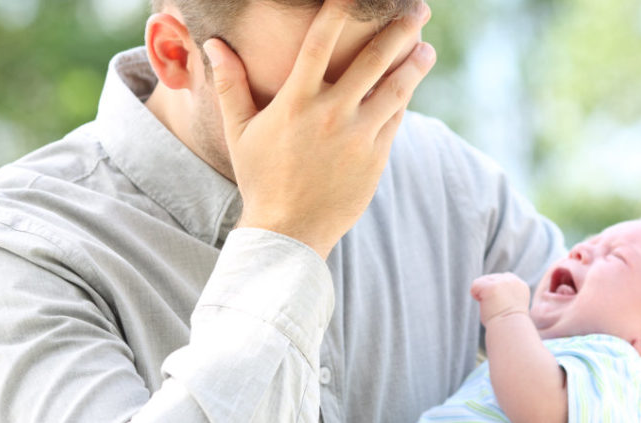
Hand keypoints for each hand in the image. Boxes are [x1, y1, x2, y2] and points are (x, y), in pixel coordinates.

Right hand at [203, 0, 434, 258]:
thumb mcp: (240, 131)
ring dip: (414, 64)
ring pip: (395, 89)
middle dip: (398, 30)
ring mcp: (357, 136)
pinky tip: (412, 83)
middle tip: (417, 9)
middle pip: (372, 60)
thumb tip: (213, 43)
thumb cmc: (261, 178)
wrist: (289, 230)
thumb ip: (231, 84)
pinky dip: (405, 98)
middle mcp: (330, 114)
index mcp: (296, 101)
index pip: (319, 43)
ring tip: (427, 48)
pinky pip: (396, 119)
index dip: (339, 12)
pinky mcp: (376, 157)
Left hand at [470, 273, 531, 324]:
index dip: (497, 291)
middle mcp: (513, 280)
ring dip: (482, 294)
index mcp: (520, 285)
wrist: (509, 331)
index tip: (501, 305)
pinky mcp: (491, 286)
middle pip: (492, 277)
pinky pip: (475, 284)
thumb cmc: (508, 324)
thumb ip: (505, 293)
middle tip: (496, 307)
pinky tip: (483, 304)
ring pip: (483, 280)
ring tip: (491, 307)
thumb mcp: (512, 304)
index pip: (504, 278)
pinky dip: (475, 294)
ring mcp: (502, 282)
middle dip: (489, 291)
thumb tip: (489, 290)